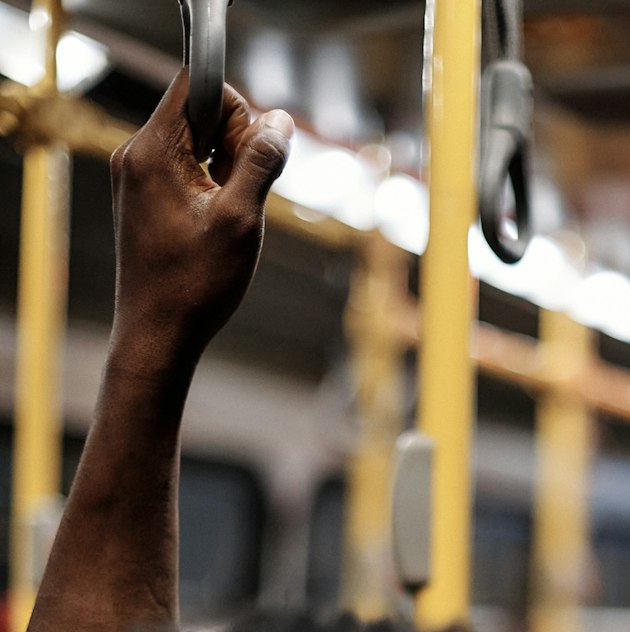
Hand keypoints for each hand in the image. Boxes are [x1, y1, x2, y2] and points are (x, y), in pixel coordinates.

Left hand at [108, 71, 292, 374]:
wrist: (157, 335)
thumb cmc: (195, 284)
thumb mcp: (241, 219)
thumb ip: (260, 162)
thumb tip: (280, 121)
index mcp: (152, 150)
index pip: (197, 84)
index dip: (235, 112)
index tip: (244, 162)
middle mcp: (135, 155)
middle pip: (197, 111)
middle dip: (231, 144)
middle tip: (239, 197)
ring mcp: (136, 177)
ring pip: (193, 142)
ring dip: (223, 169)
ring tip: (226, 217)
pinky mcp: (142, 199)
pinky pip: (183, 169)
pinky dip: (208, 187)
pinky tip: (213, 224)